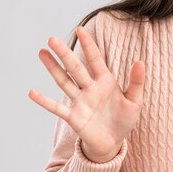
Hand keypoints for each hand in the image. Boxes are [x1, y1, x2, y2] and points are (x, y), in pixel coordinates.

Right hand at [28, 25, 145, 161]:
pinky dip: (44, 101)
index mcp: (105, 81)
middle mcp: (89, 88)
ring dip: (53, 68)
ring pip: (64, 81)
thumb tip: (140, 62)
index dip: (88, 45)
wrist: (113, 142)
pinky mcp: (73, 117)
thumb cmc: (124, 119)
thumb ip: (136, 82)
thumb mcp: (135, 101)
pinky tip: (32, 92)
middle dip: (65, 53)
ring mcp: (79, 101)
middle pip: (75, 67)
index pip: (95, 59)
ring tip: (42, 52)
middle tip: (52, 39)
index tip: (80, 29)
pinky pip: (56, 108)